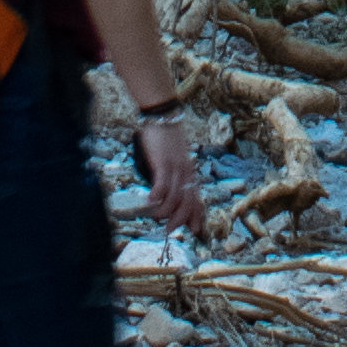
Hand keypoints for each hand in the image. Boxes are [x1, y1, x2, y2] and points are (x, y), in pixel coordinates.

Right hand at [143, 108, 207, 237]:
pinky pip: (163, 183)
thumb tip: (168, 193)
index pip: (197, 197)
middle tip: (170, 230)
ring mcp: (175, 167)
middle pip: (188, 201)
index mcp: (189, 171)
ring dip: (165, 210)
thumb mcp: (175, 158)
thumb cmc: (165, 138)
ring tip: (156, 216)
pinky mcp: (163, 162)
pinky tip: (150, 200)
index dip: (197, 215)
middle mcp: (185, 171)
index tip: (196, 230)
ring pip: (175, 196)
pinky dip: (157, 195)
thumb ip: (174, 174)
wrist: (162, 116)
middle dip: (180, 219)